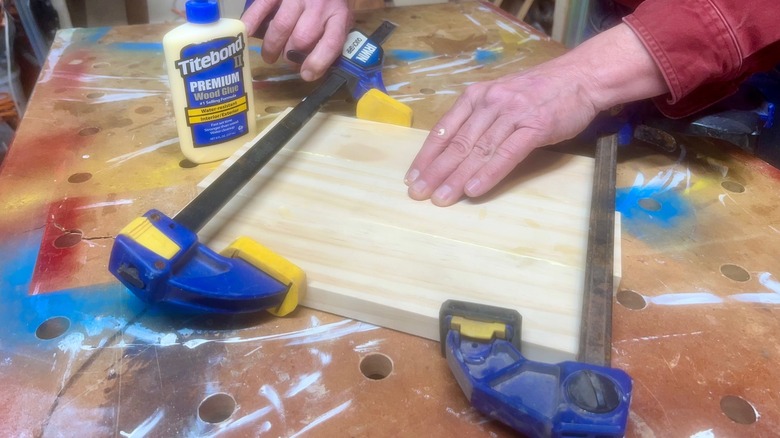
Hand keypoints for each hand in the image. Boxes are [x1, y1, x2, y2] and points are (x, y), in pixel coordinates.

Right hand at [242, 0, 351, 80]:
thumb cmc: (329, 6)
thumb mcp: (338, 21)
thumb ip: (329, 41)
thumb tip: (310, 70)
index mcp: (339, 16)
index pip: (331, 43)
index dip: (317, 62)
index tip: (306, 74)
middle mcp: (319, 6)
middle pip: (302, 38)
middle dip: (291, 56)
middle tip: (287, 60)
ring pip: (282, 26)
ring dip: (272, 46)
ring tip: (269, 56)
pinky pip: (262, 6)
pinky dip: (252, 21)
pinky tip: (246, 33)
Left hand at [404, 23, 668, 205]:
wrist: (581, 77)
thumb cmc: (539, 92)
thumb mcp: (500, 98)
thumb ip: (478, 120)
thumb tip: (454, 151)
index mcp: (476, 96)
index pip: (444, 129)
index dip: (426, 155)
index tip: (412, 177)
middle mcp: (489, 103)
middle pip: (457, 143)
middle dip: (435, 171)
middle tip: (418, 194)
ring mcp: (511, 114)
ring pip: (477, 150)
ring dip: (456, 177)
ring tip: (440, 199)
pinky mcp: (534, 127)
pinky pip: (506, 154)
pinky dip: (488, 173)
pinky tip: (473, 190)